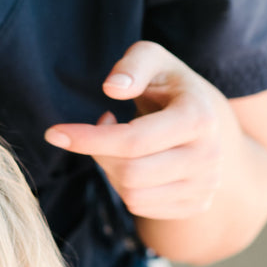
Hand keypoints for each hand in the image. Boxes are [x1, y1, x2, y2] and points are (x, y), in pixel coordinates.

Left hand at [44, 41, 232, 221]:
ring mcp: (205, 185)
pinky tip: (134, 161)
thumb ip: (133, 65)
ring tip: (119, 141)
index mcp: (199, 118)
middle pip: (129, 173)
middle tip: (99, 126)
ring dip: (110, 169)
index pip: (132, 141)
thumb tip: (112, 88)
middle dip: (98, 152)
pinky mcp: (196, 204)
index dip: (88, 139)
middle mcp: (208, 157)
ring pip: (133, 195)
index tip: (54, 132)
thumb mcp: (154, 59)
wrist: (212, 120)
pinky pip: (142, 207)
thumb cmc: (171, 85)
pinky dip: (125, 186)